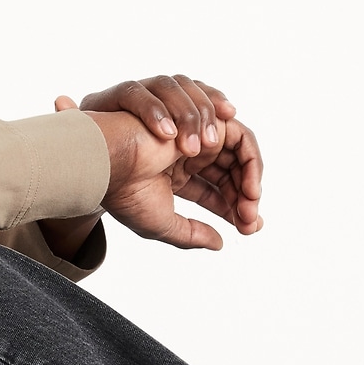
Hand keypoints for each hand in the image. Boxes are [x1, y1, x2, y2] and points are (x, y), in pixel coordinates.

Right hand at [63, 74, 263, 246]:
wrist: (112, 162)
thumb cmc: (126, 192)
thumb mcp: (163, 224)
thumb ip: (192, 234)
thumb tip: (220, 243)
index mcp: (175, 175)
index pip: (214, 192)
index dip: (233, 209)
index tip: (248, 228)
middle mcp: (187, 154)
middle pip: (230, 173)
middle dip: (246, 196)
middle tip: (251, 220)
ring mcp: (196, 136)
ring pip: (238, 154)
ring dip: (251, 179)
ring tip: (250, 202)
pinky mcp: (204, 121)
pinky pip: (238, 134)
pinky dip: (250, 157)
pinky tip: (247, 185)